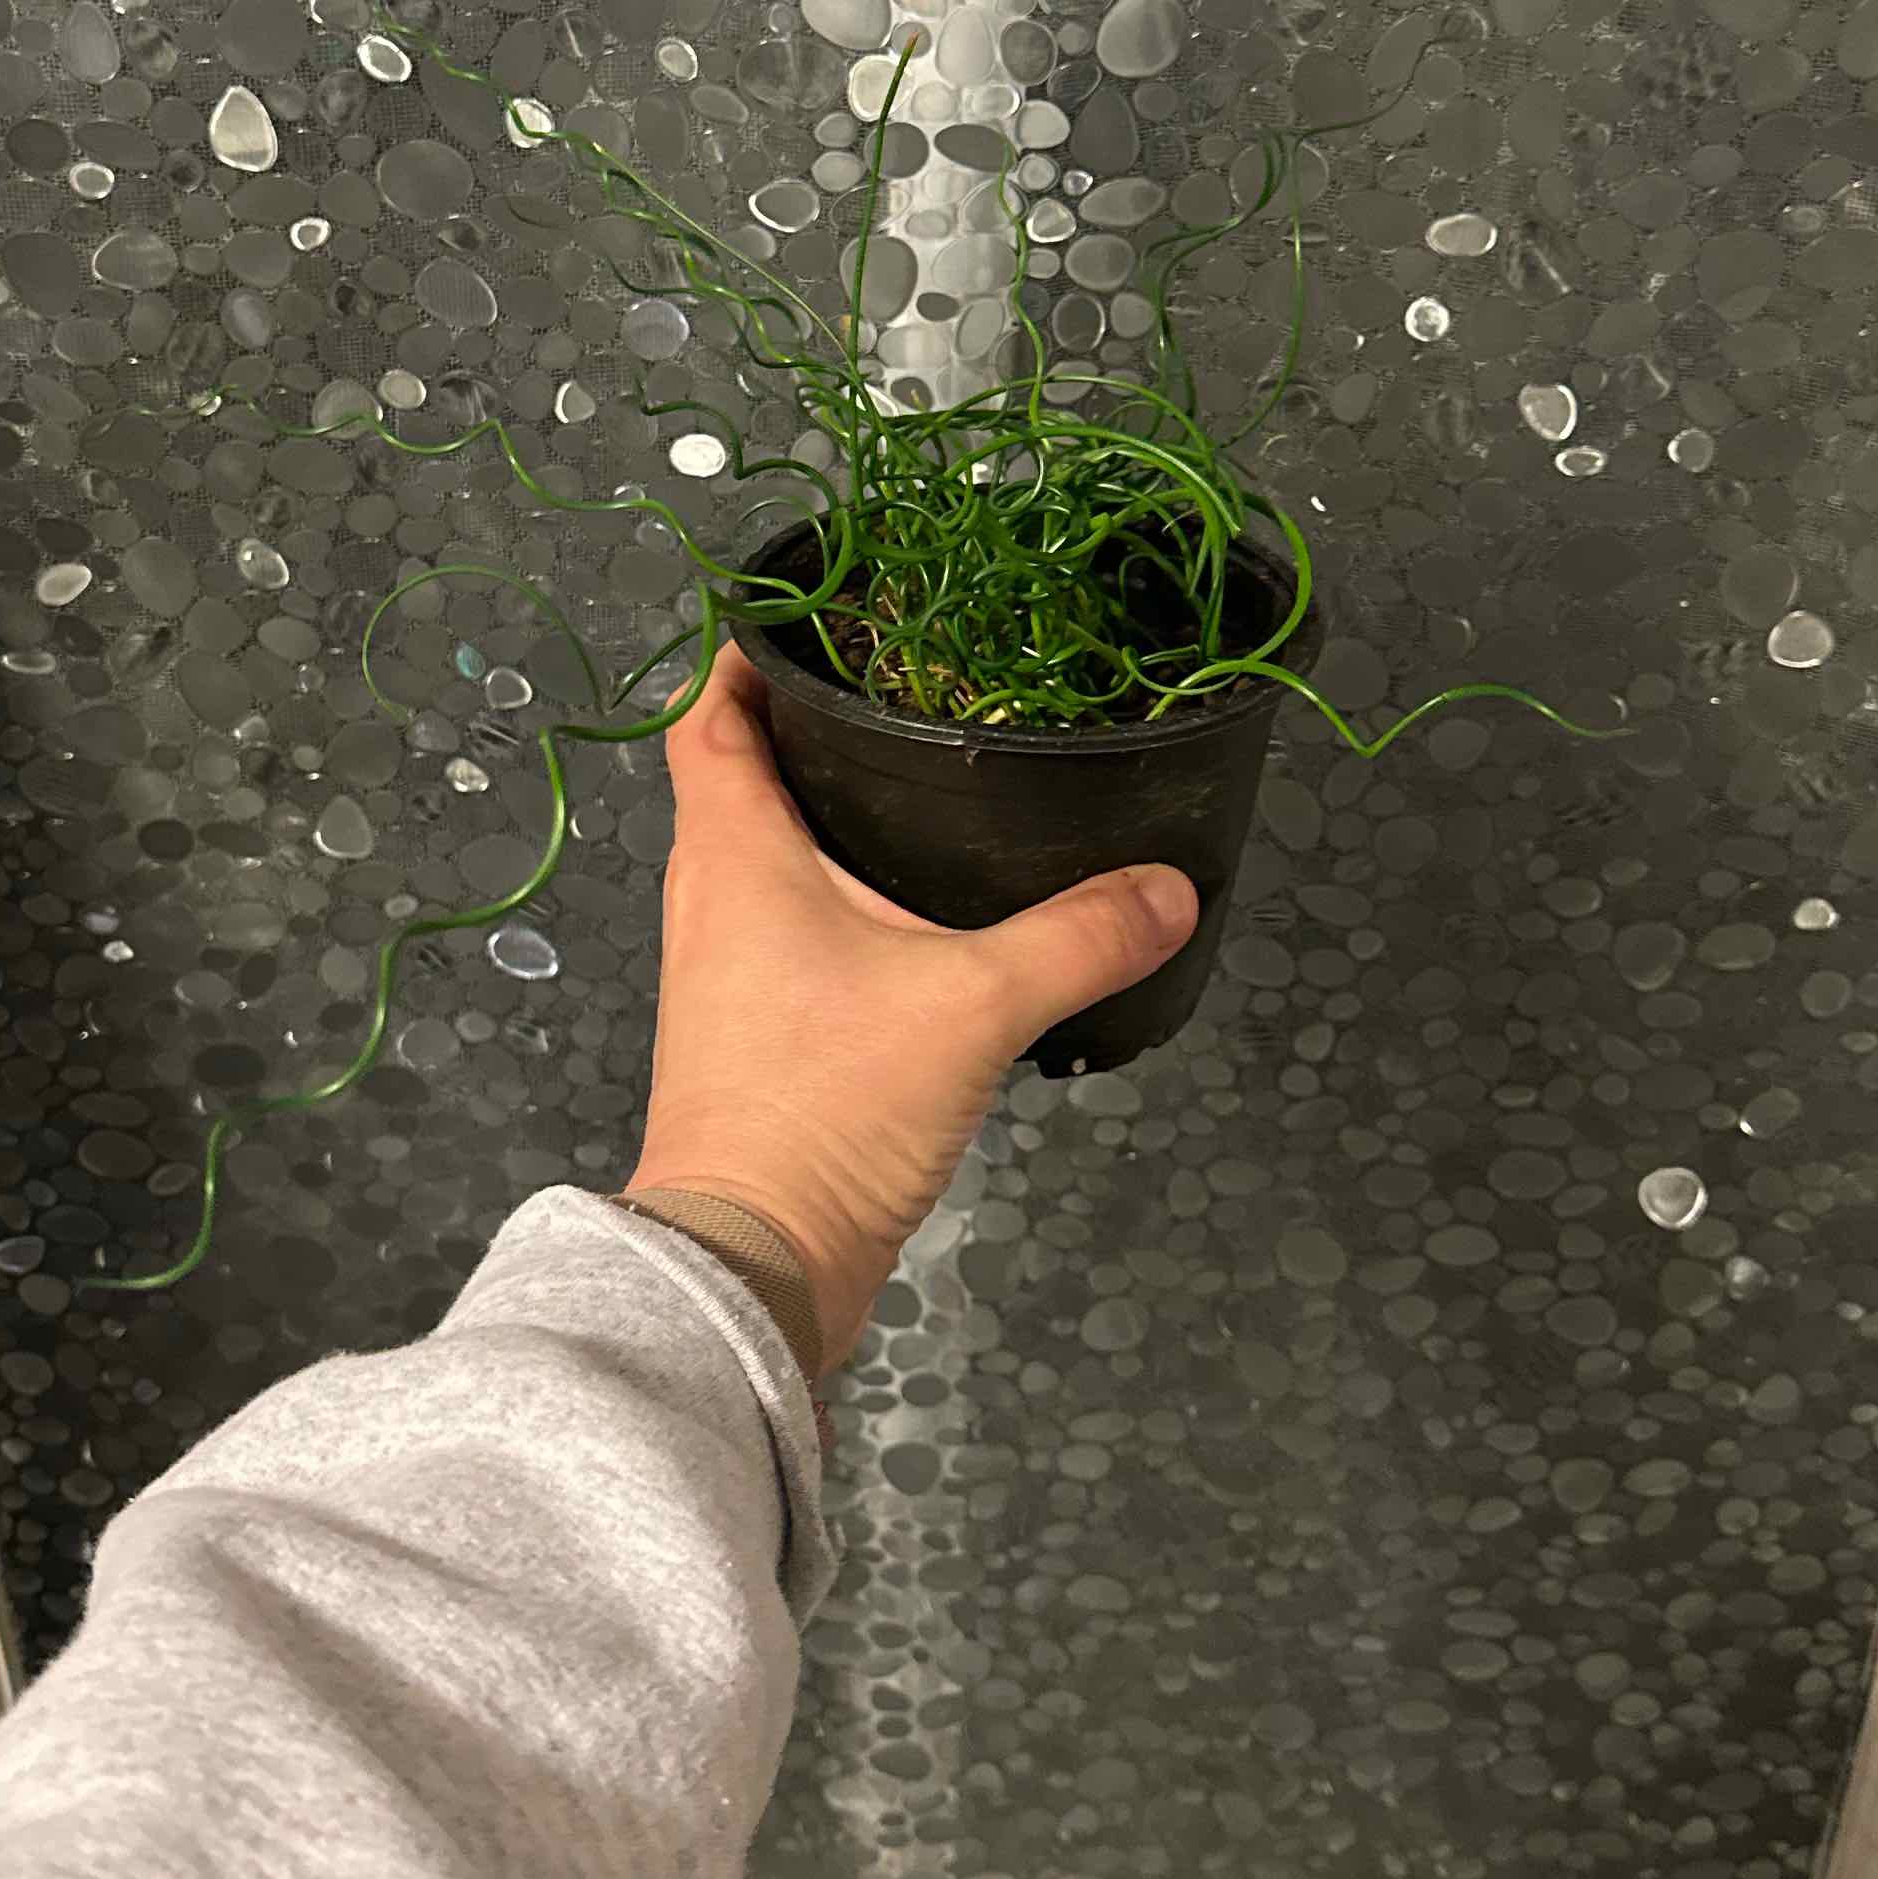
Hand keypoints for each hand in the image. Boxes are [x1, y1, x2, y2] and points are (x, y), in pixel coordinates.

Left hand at [622, 642, 1197, 1370]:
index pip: (706, 715)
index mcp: (733, 852)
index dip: (743, 654)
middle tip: (906, 687)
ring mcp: (726, 971)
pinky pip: (789, 930)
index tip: (812, 616)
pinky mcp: (755, 1035)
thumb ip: (1078, 938)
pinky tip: (923, 913)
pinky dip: (842, 898)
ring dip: (825, 815)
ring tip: (924, 782)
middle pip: (737, 776)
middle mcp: (712, 897)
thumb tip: (1171, 887)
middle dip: (807, 725)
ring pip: (765, 856)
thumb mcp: (973, 1004)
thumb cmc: (826, 1104)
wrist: (752, 1263)